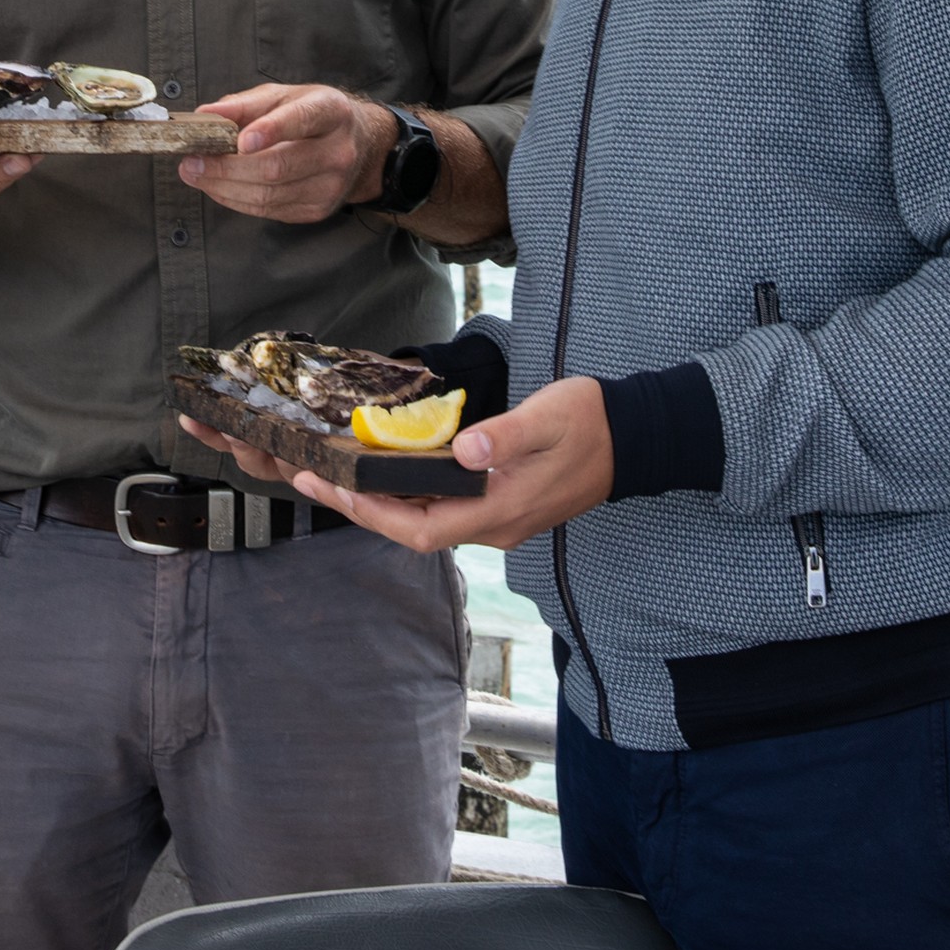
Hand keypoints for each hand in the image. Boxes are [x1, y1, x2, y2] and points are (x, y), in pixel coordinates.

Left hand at [177, 83, 394, 222]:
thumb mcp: (284, 96)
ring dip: (223, 187)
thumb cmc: (313, 116)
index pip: (302, 120)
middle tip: (192, 160)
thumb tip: (206, 114)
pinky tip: (219, 187)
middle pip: (277, 166)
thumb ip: (243, 104)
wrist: (357, 145)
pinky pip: (268, 211)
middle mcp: (338, 150)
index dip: (271, 130)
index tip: (240, 141)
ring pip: (268, 195)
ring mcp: (330, 185)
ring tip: (196, 173)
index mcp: (331, 111)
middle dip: (227, 167)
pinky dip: (236, 200)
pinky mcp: (317, 210)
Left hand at [177, 374, 613, 551]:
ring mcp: (497, 517)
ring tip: (335, 473)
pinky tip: (386, 467)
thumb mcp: (548, 420)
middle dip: (358, 507)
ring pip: (423, 520)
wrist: (637, 438)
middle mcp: (492, 525)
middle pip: (410, 529)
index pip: (418, 528)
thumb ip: (504, 437)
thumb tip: (464, 449)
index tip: (329, 486)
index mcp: (498, 512)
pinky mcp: (500, 503)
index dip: (369, 512)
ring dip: (378, 501)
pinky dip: (407, 491)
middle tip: (312, 477)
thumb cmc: (592, 425)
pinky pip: (441, 507)